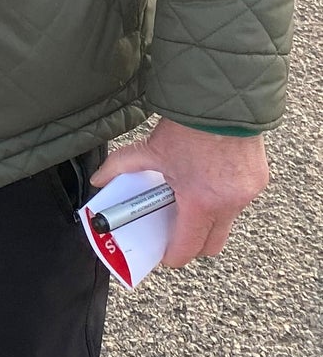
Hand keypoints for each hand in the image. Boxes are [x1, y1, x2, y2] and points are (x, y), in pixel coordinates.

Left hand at [91, 119, 267, 267]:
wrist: (222, 100)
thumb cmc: (188, 126)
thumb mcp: (150, 149)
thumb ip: (121, 166)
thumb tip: (99, 179)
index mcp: (201, 203)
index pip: (187, 248)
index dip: (172, 256)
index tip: (163, 254)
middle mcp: (229, 204)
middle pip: (211, 246)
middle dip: (192, 245)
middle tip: (174, 232)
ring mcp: (247, 194)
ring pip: (226, 222)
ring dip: (208, 218)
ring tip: (189, 200)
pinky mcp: (258, 181)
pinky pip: (239, 201)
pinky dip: (223, 197)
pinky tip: (208, 180)